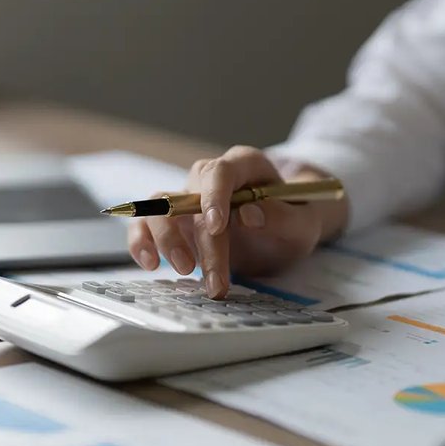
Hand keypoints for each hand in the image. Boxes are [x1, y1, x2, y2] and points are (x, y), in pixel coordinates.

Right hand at [125, 146, 348, 298]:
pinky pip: (146, 224)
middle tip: (216, 280)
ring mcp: (190, 198)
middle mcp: (212, 178)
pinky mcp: (175, 222)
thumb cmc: (294, 223)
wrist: (284, 234)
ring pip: (160, 206)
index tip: (216, 227)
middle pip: (191, 196)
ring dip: (166, 240)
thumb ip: (282, 217)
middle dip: (201, 241)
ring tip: (185, 271)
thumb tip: (250, 215)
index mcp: (246, 166)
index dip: (214, 196)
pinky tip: (150, 264)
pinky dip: (141, 242)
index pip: (221, 171)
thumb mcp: (303, 225)